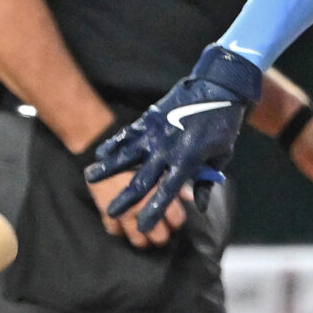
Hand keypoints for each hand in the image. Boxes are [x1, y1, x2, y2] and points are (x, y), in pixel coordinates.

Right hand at [89, 46, 264, 233]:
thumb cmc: (223, 123)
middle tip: (112, 212)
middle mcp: (167, 149)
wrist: (218, 86)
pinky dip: (113, 143)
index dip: (154, 211)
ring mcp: (155, 132)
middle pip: (142, 179)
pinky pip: (127, 133)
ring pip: (126, 155)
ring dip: (108, 168)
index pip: (167, 193)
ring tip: (90, 178)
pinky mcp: (149, 118)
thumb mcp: (222, 155)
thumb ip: (206, 181)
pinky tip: (100, 153)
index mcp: (187, 161)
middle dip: (126, 199)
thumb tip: (200, 206)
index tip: (142, 226)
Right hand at [90, 165, 185, 246]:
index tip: (174, 219)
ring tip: (144, 231)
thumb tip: (192, 197)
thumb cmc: (136, 157)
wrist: (100, 154)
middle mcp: (140, 204)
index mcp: (157, 190)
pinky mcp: (104, 213)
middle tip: (160, 228)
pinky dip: (120, 229)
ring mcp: (122, 211)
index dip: (177, 221)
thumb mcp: (160, 166)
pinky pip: (115, 231)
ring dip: (143, 238)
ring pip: (138, 240)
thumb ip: (177, 183)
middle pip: (159, 236)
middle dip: (161, 234)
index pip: (176, 219)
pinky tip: (124, 222)